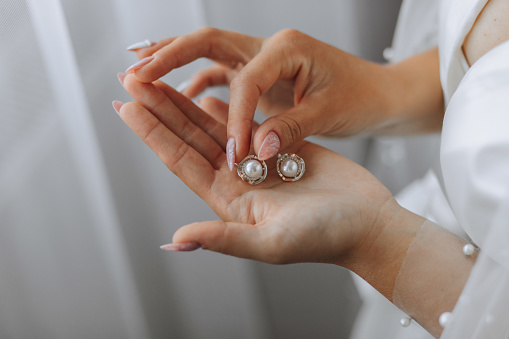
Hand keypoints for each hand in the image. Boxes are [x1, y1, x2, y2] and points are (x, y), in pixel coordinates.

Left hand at [115, 73, 398, 266]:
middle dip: (160, 109)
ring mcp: (257, 163)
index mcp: (229, 202)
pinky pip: (245, 122)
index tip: (126, 106)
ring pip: (213, 126)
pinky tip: (204, 92)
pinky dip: (224, 107)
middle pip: (189, 138)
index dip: (152, 133)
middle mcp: (237, 181)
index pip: (181, 161)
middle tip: (132, 80)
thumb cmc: (327, 238)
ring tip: (160, 80)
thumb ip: (223, 239)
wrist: (369, 223)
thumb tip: (176, 240)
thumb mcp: (271, 243)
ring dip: (185, 102)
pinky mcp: (280, 148)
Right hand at [126, 28, 443, 167]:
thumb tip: (256, 150)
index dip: (234, 119)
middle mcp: (269, 47)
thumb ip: (290, 128)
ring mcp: (262, 58)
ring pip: (208, 54)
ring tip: (141, 73)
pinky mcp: (262, 74)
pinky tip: (182, 95)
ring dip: (174, 63)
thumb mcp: (331, 112)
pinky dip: (199, 83)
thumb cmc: (361, 98)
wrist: (379, 92)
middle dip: (169, 57)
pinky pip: (223, 73)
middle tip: (136, 72)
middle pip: (208, 43)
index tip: (232, 153)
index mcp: (287, 49)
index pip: (245, 82)